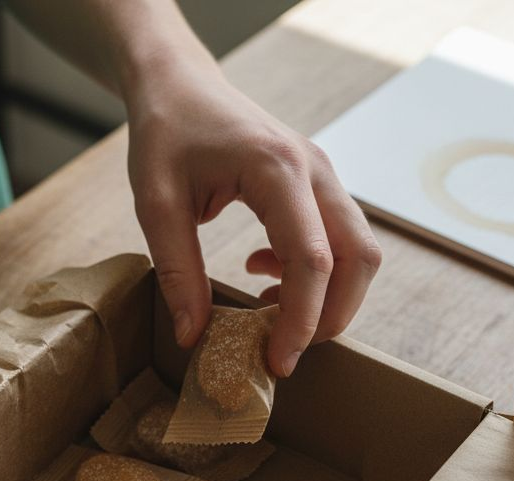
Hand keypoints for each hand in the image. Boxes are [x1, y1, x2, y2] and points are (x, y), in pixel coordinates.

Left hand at [124, 55, 381, 375]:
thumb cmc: (166, 134)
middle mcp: (315, 170)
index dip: (301, 320)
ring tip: (268, 310)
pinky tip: (264, 274)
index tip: (277, 362)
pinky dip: (316, 273)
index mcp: (277, 169)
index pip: (312, 260)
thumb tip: (193, 336)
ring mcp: (323, 174)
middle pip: (358, 259)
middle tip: (283, 351)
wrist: (178, 84)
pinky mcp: (317, 183)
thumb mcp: (155, 203)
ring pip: (359, 251)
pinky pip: (339, 239)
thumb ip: (177, 270)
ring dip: (327, 296)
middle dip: (330, 316)